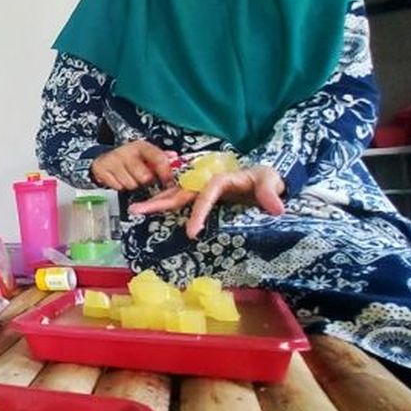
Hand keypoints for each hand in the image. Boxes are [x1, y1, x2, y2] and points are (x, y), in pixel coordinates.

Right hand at [90, 140, 173, 190]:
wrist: (104, 159)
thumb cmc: (129, 158)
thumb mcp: (145, 154)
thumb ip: (161, 157)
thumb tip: (175, 157)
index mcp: (141, 146)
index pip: (158, 158)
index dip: (166, 172)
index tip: (168, 181)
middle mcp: (127, 151)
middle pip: (144, 177)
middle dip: (145, 181)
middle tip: (141, 177)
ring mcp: (113, 160)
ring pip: (131, 184)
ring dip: (131, 184)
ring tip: (129, 177)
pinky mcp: (103, 169)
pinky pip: (117, 186)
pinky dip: (119, 186)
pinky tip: (119, 178)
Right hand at [128, 165, 285, 238]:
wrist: (266, 180)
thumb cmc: (268, 180)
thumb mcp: (272, 182)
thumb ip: (271, 193)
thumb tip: (276, 209)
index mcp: (223, 178)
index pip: (207, 193)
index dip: (199, 211)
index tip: (192, 232)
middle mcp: (208, 182)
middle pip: (181, 191)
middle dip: (160, 201)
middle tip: (137, 210)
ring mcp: (203, 188)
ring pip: (177, 194)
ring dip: (157, 202)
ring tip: (134, 210)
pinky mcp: (202, 196)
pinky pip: (182, 200)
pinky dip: (166, 204)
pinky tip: (151, 211)